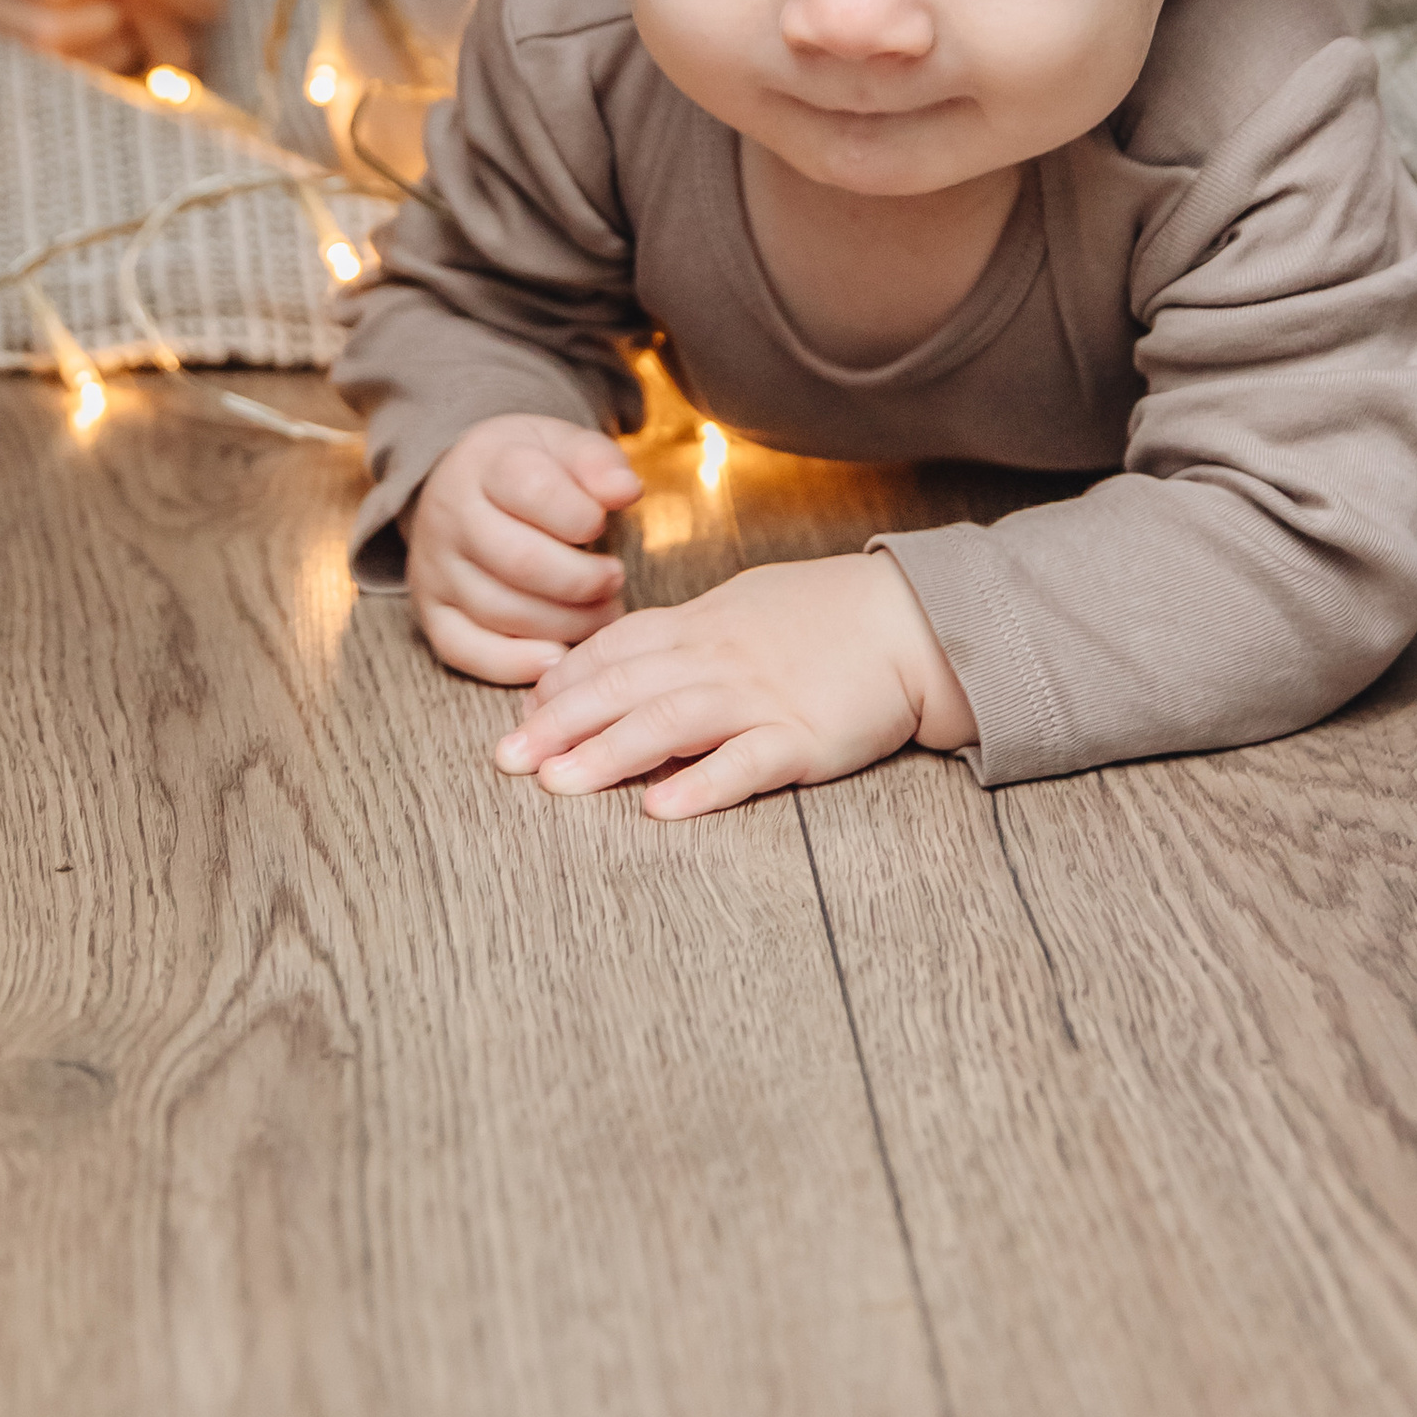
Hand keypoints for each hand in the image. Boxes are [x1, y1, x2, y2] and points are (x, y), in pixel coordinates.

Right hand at [407, 413, 643, 684]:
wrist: (462, 486)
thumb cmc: (528, 469)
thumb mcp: (562, 446)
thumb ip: (597, 463)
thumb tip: (625, 491)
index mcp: (484, 464)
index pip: (532, 488)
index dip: (580, 515)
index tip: (602, 524)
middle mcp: (449, 516)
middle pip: (519, 560)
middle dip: (581, 580)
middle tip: (615, 579)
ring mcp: (433, 569)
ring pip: (499, 611)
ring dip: (564, 623)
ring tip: (603, 613)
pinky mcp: (430, 614)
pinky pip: (464, 651)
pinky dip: (514, 664)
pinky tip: (558, 657)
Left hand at [495, 552, 975, 818]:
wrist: (910, 620)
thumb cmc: (827, 615)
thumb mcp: (746, 607)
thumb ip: (687, 635)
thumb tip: (628, 662)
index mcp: (704, 626)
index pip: (617, 649)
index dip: (565, 681)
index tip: (522, 711)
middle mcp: (720, 658)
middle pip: (625, 687)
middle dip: (560, 724)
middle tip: (506, 759)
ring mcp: (759, 697)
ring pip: (669, 722)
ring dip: (608, 754)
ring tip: (557, 786)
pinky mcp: (802, 738)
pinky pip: (743, 763)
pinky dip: (700, 786)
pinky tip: (660, 808)